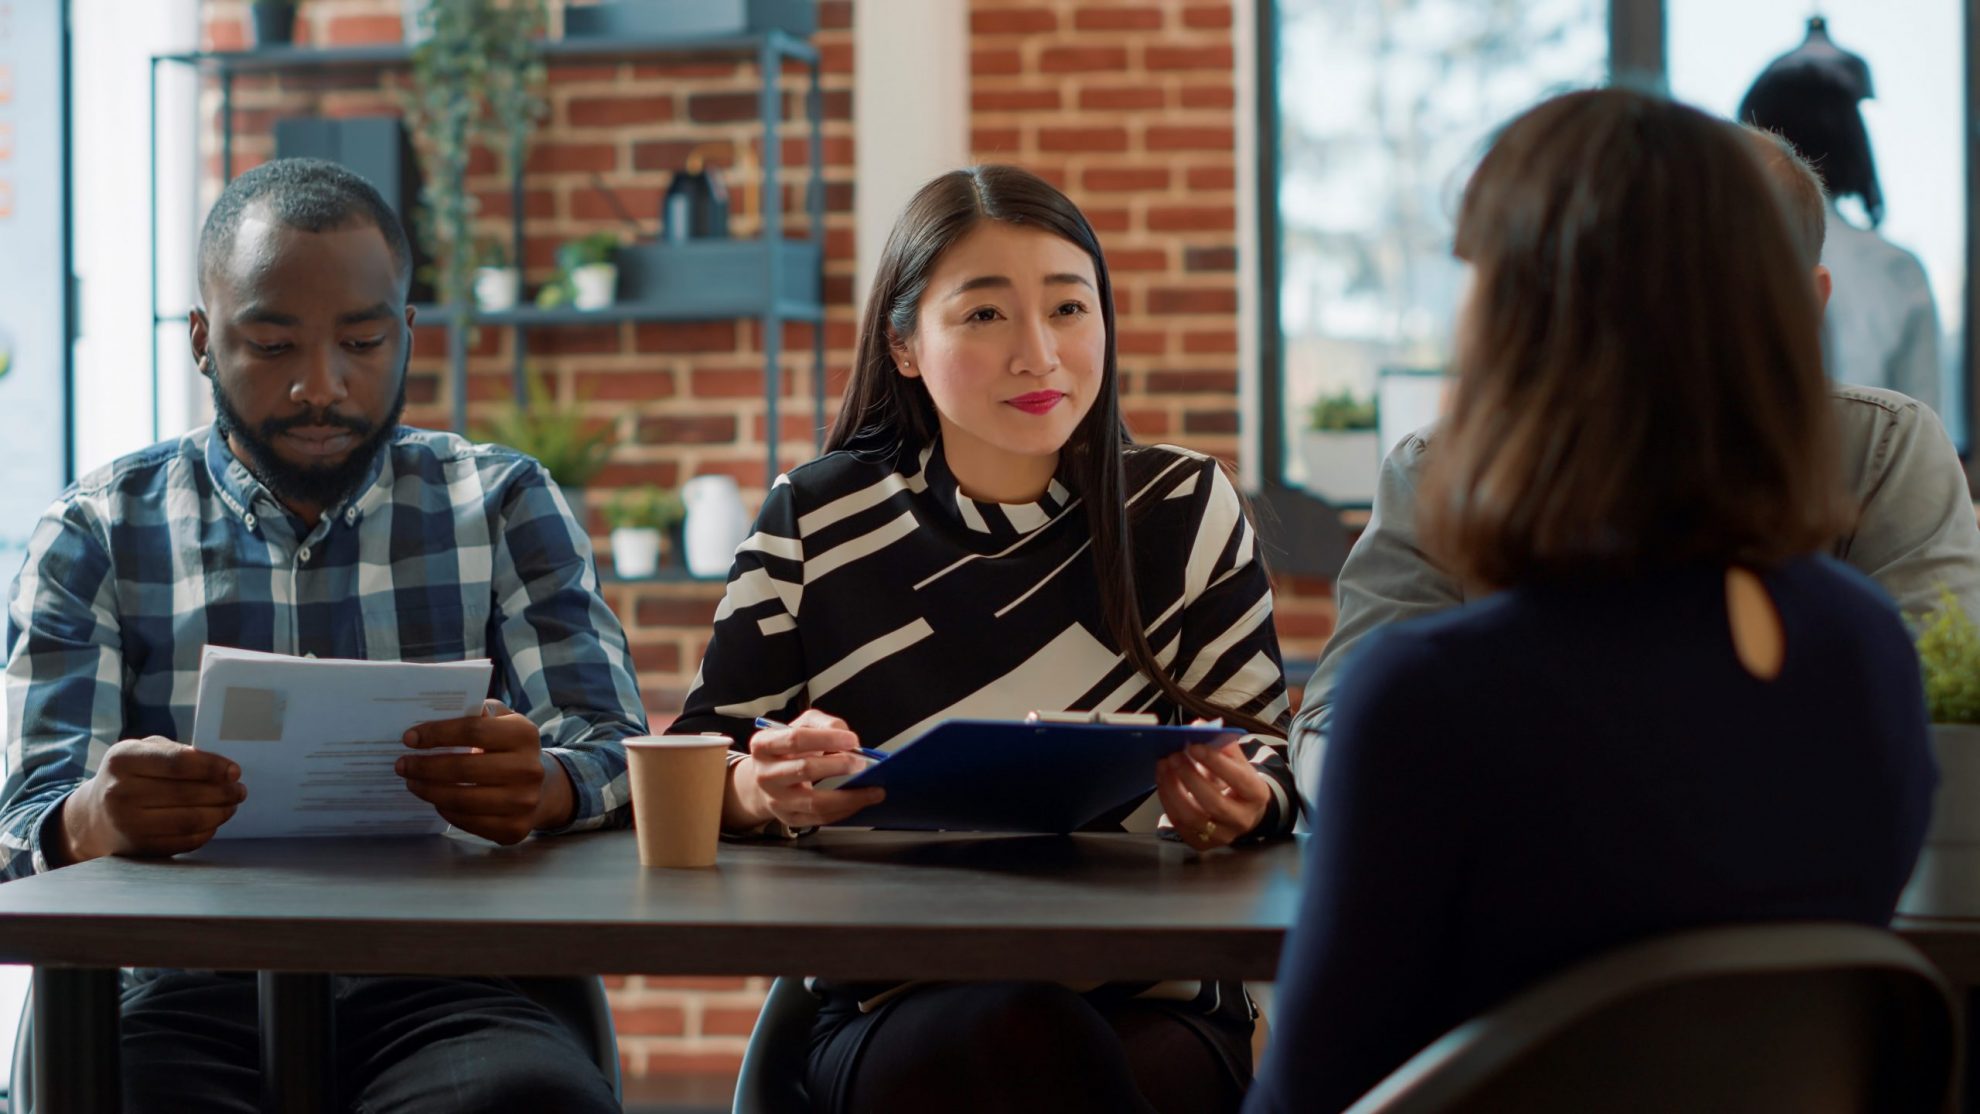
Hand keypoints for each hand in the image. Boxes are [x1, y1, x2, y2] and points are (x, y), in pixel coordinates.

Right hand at [59, 738, 245, 862]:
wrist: (96, 816)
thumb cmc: (131, 775)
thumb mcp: (145, 751)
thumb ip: (178, 752)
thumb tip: (222, 770)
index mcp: (123, 760)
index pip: (177, 763)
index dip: (212, 767)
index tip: (235, 771)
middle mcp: (120, 792)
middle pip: (187, 794)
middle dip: (223, 792)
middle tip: (240, 790)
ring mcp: (127, 824)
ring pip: (189, 821)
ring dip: (220, 813)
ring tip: (231, 805)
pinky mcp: (138, 848)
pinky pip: (184, 842)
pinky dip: (207, 831)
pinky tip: (214, 821)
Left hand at [397, 700, 571, 844]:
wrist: (542, 789)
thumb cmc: (509, 748)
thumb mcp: (502, 721)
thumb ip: (476, 712)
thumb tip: (434, 714)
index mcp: (524, 734)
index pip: (472, 730)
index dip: (437, 734)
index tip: (409, 738)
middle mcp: (529, 769)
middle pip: (463, 768)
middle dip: (425, 766)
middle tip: (402, 765)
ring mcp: (523, 802)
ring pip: (462, 799)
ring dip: (429, 791)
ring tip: (412, 782)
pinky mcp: (514, 829)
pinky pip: (468, 822)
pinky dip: (445, 811)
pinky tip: (436, 800)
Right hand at [727, 709, 883, 829]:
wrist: (766, 779)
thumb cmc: (788, 749)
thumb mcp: (801, 726)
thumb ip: (823, 723)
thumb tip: (846, 736)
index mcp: (764, 746)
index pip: (796, 739)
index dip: (827, 739)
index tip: (852, 739)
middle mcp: (766, 775)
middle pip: (805, 770)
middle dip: (839, 765)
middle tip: (862, 763)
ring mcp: (776, 800)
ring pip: (815, 802)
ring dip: (849, 796)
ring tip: (873, 789)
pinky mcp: (789, 818)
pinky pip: (821, 818)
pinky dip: (845, 810)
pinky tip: (860, 800)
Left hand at [1155, 742, 1270, 851]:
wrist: (1243, 812)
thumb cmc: (1237, 782)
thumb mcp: (1237, 762)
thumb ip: (1221, 744)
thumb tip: (1199, 727)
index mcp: (1257, 795)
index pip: (1238, 779)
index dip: (1216, 762)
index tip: (1194, 745)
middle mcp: (1242, 819)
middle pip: (1214, 802)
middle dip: (1190, 777)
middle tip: (1173, 755)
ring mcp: (1222, 836)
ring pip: (1192, 816)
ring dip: (1173, 789)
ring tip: (1164, 766)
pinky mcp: (1202, 844)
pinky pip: (1179, 824)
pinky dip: (1168, 800)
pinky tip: (1163, 781)